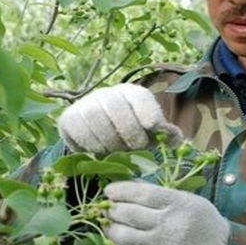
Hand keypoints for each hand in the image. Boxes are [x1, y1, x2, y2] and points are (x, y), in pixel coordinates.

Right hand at [57, 84, 182, 153]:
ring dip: (109, 140)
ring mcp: (85, 104)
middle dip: (128, 131)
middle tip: (135, 146)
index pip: (139, 98)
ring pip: (95, 118)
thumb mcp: (151, 132)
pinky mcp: (68, 118)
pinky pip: (77, 129)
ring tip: (117, 150)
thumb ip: (166, 135)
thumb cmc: (131, 133)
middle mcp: (107, 94)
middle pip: (116, 108)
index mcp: (131, 94)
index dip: (147, 111)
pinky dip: (90, 143)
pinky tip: (99, 149)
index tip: (153, 126)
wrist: (99, 132)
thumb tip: (177, 138)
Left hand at [103, 181, 229, 244]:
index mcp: (176, 203)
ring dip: (111, 228)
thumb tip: (130, 183)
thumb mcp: (186, 199)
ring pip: (124, 236)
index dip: (120, 190)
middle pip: (128, 213)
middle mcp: (168, 224)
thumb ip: (159, 192)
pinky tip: (119, 242)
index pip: (141, 193)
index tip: (109, 190)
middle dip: (112, 209)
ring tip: (111, 224)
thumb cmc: (202, 220)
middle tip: (107, 208)